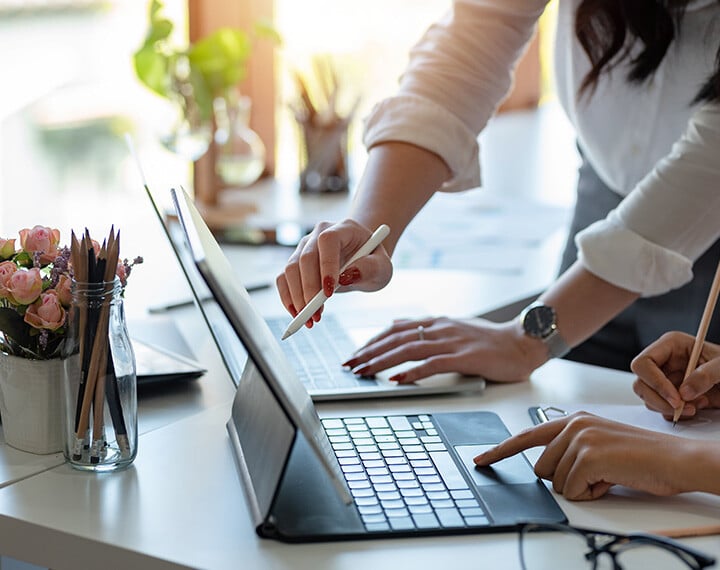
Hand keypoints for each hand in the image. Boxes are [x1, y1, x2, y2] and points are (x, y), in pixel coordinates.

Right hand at [276, 219, 392, 327]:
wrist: (363, 257)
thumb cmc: (373, 260)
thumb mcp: (382, 267)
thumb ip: (369, 268)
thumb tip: (345, 276)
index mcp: (344, 228)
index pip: (328, 241)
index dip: (326, 265)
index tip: (329, 293)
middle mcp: (319, 234)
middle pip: (305, 257)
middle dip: (309, 289)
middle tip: (317, 315)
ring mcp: (305, 247)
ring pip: (290, 269)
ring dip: (297, 297)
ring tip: (311, 319)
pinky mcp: (296, 262)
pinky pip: (283, 279)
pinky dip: (287, 298)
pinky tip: (298, 314)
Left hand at [341, 316, 544, 382]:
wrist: (522, 342)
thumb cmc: (490, 341)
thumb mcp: (454, 329)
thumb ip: (428, 330)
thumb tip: (400, 328)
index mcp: (437, 322)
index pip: (396, 329)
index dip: (373, 341)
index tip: (356, 353)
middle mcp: (440, 328)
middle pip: (396, 338)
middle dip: (369, 352)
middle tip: (350, 364)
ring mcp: (452, 341)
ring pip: (408, 349)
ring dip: (382, 361)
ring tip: (364, 371)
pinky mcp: (464, 357)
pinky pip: (432, 364)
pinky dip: (412, 371)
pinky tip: (397, 379)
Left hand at [473, 412, 712, 499]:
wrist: (675, 459)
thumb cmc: (641, 457)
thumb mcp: (599, 445)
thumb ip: (570, 450)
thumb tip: (545, 471)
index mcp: (573, 420)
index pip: (527, 435)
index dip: (500, 450)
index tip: (481, 459)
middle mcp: (572, 424)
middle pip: (541, 468)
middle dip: (565, 479)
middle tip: (597, 473)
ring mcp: (579, 438)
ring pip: (555, 482)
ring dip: (581, 487)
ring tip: (608, 474)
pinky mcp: (588, 456)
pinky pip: (572, 491)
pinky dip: (591, 494)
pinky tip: (611, 480)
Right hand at [630, 331, 719, 420]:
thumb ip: (706, 375)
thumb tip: (684, 392)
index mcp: (671, 345)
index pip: (643, 363)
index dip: (655, 382)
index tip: (676, 398)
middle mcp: (663, 362)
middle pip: (641, 384)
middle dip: (660, 400)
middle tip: (683, 408)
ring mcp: (665, 379)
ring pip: (648, 398)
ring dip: (669, 409)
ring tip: (695, 406)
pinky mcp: (669, 395)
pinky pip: (660, 409)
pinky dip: (676, 414)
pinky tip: (695, 407)